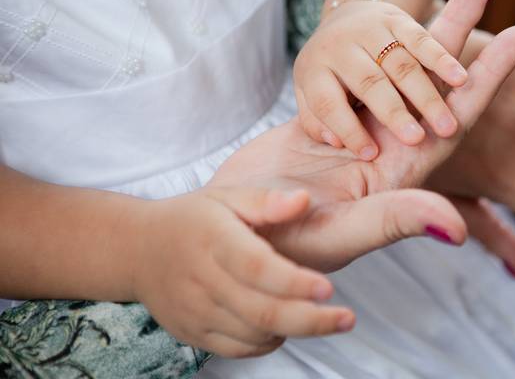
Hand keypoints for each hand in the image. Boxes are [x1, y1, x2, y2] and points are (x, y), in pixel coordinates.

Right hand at [132, 186, 354, 357]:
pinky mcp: (193, 334)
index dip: (294, 282)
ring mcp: (196, 312)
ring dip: (294, 330)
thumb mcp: (226, 196)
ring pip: (254, 335)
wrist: (137, 249)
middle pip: (261, 312)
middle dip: (311, 320)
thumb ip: (267, 200)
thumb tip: (304, 200)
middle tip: (347, 318)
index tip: (329, 288)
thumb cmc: (192, 218)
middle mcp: (203, 280)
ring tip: (322, 315)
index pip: (256, 268)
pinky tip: (286, 323)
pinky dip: (269, 342)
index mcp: (214, 240)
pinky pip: (239, 349)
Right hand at [210, 0, 514, 272]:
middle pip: (434, 81)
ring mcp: (359, 134)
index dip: (490, 75)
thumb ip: (397, 220)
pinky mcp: (326, 122)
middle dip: (460, 33)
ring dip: (422, 34)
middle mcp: (390, 148)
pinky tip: (391, 24)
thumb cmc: (287, 246)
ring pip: (398, 73)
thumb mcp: (345, 233)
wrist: (232, 234)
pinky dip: (378, 52)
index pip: (459, 115)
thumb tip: (455, 228)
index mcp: (405, 172)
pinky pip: (359, 80)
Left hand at [293, 0, 469, 159]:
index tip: (370, 155)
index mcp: (313, 69)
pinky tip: (461, 80)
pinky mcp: (398, 19)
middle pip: (369, 83)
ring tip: (446, 126)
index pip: (328, 103)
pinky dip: (442, 60)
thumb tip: (336, 142)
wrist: (345, 18)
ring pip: (401, 65)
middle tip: (414, 140)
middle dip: (393, 112)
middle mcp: (340, 45)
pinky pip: (422, 40)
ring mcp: (371, 29)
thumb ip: (316, 122)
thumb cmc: (330, 76)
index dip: (348, 129)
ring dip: (426, 95)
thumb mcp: (309, 97)